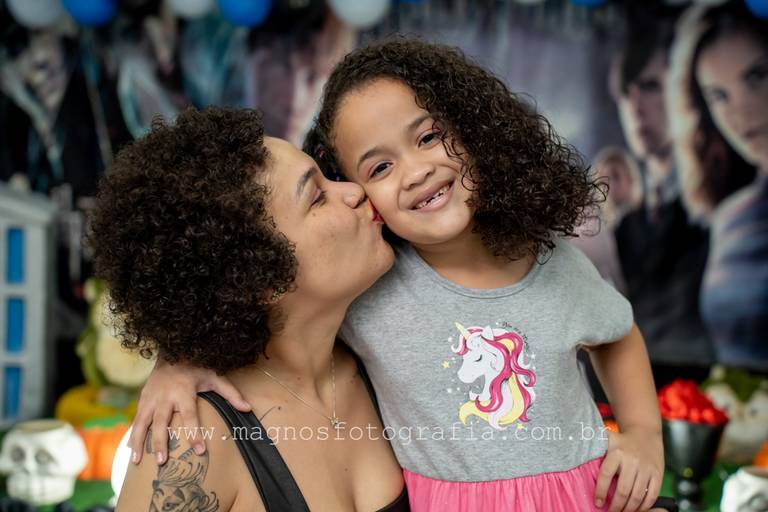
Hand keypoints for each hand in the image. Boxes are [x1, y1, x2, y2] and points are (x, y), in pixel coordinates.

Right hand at [128, 358, 250, 464]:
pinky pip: (137, 419)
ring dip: (140, 442)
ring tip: (137, 462)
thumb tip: (247, 409)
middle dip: (160, 442)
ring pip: (142, 422)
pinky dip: (133, 435)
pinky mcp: (143, 398)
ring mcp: (151, 397)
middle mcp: (165, 396)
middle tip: (162, 462)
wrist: (172, 351)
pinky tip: (132, 451)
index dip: (194, 433)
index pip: (190, 416)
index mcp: (184, 391)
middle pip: (161, 422)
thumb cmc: (196, 367)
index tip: (199, 450)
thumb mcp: (215, 377)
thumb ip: (230, 393)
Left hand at [595, 428, 663, 511]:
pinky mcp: (657, 473)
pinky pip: (652, 494)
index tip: (598, 503)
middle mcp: (632, 461)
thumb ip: (593, 446)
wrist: (645, 432)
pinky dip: (645, 506)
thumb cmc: (622, 441)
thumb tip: (575, 451)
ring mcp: (646, 468)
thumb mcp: (607, 440)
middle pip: (623, 490)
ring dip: (629, 508)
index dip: (601, 491)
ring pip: (638, 495)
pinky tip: (637, 509)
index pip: (606, 475)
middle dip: (616, 506)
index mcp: (616, 453)